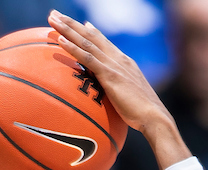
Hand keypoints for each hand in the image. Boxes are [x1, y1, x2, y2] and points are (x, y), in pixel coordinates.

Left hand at [48, 10, 169, 134]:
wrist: (154, 117)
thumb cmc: (143, 115)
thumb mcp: (131, 98)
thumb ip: (121, 91)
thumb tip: (115, 97)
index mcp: (124, 62)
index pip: (105, 42)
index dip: (92, 31)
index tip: (83, 24)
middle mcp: (118, 58)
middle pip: (91, 36)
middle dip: (72, 24)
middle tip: (56, 13)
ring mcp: (113, 65)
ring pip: (86, 42)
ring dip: (67, 29)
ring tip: (52, 18)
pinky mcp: (109, 75)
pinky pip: (87, 58)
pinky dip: (73, 48)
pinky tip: (60, 40)